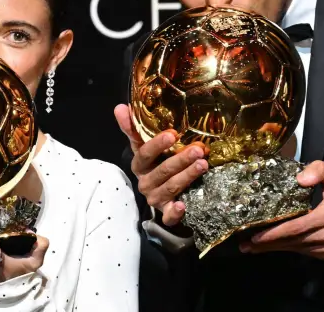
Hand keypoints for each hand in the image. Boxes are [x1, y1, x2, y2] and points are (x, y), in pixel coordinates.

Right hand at [113, 104, 207, 226]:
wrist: (159, 192)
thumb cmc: (153, 163)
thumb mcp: (142, 145)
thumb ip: (133, 128)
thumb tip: (120, 107)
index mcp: (139, 165)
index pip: (144, 153)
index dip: (157, 144)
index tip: (172, 133)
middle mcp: (145, 182)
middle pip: (162, 171)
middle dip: (180, 160)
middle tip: (198, 150)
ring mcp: (155, 198)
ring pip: (170, 188)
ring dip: (187, 176)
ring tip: (203, 165)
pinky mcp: (165, 212)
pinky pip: (168, 216)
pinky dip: (174, 213)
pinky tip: (182, 205)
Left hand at [241, 161, 323, 260]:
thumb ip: (318, 169)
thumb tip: (299, 178)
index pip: (297, 227)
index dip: (275, 233)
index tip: (255, 236)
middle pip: (294, 241)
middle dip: (268, 244)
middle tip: (245, 245)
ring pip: (298, 249)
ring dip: (276, 248)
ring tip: (254, 247)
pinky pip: (306, 251)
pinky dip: (290, 248)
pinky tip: (275, 246)